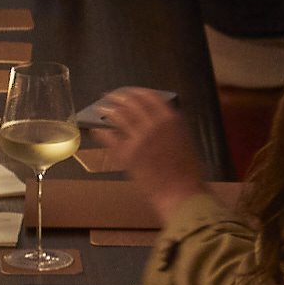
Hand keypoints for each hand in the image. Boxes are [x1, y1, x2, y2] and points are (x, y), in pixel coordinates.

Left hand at [94, 87, 203, 221]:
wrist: (180, 192)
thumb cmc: (186, 170)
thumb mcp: (185, 139)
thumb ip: (170, 124)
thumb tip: (155, 114)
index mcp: (171, 119)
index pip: (149, 96)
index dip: (135, 92)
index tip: (128, 91)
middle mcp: (155, 125)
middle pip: (131, 102)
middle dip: (118, 97)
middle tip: (110, 96)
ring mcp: (140, 139)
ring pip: (119, 116)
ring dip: (108, 110)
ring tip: (101, 108)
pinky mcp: (128, 154)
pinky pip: (110, 137)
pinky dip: (101, 131)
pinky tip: (97, 129)